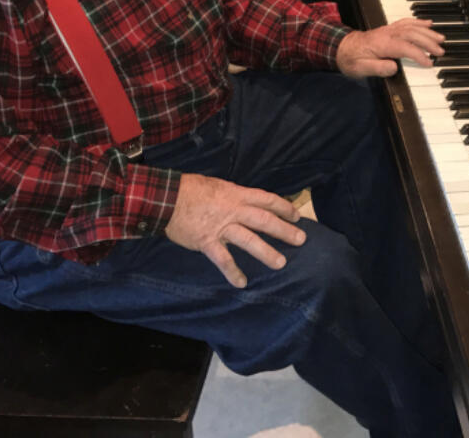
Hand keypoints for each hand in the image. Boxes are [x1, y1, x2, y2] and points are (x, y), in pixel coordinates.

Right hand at [164, 172, 304, 287]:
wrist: (166, 198)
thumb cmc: (192, 189)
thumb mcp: (219, 186)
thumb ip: (235, 196)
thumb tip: (248, 203)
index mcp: (237, 194)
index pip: (267, 200)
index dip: (284, 208)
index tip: (296, 216)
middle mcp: (233, 210)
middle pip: (264, 220)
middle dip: (284, 230)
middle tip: (301, 240)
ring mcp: (221, 227)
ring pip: (249, 240)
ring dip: (266, 252)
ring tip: (280, 263)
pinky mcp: (207, 242)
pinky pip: (223, 259)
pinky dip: (233, 272)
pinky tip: (242, 283)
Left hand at [336, 18, 444, 76]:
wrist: (342, 48)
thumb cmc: (351, 60)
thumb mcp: (360, 69)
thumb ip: (377, 68)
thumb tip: (394, 67)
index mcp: (381, 44)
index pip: (405, 47)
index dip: (418, 54)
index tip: (429, 63)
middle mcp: (387, 34)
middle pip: (412, 34)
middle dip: (428, 42)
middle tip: (440, 51)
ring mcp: (389, 30)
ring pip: (412, 26)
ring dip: (427, 31)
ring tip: (440, 38)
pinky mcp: (390, 29)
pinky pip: (406, 22)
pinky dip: (418, 21)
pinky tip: (428, 23)